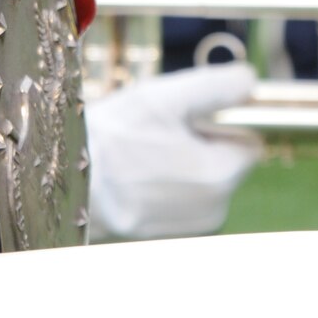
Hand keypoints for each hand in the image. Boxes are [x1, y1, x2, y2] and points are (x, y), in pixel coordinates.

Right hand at [86, 65, 261, 240]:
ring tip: (141, 160)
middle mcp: (215, 210)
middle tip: (155, 139)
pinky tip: (136, 181)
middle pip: (224, 163)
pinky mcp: (169, 237)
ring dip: (181, 167)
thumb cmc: (115, 138)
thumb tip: (252, 79)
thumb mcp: (165, 98)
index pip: (246, 142)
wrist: (66, 184)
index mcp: (222, 175)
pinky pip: (182, 201)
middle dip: (198, 147)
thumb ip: (218, 86)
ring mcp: (191, 229)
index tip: (179, 124)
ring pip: (203, 182)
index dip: (214, 126)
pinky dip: (166, 189)